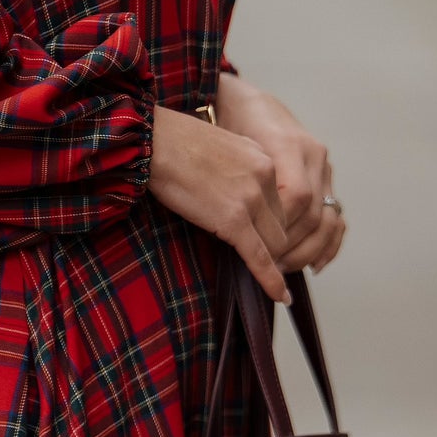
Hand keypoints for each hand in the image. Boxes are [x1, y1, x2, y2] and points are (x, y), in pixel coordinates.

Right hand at [147, 105, 291, 303]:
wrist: (153, 141)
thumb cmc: (174, 142)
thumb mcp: (222, 147)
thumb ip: (240, 169)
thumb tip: (237, 194)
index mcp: (263, 158)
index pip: (281, 202)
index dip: (271, 223)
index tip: (264, 236)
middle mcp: (264, 177)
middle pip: (282, 224)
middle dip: (273, 244)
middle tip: (263, 260)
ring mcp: (250, 200)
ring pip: (275, 243)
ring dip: (269, 259)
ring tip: (264, 276)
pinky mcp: (233, 221)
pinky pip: (260, 257)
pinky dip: (271, 280)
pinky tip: (279, 295)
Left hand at [213, 74, 345, 275]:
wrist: (245, 101)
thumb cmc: (229, 122)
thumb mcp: (228, 143)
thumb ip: (240, 175)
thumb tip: (239, 224)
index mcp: (289, 143)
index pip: (295, 197)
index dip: (280, 227)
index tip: (260, 249)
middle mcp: (313, 154)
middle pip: (313, 212)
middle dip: (292, 244)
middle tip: (269, 266)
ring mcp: (323, 166)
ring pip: (329, 218)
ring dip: (309, 249)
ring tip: (286, 267)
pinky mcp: (325, 178)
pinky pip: (336, 215)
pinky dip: (329, 242)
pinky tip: (315, 263)